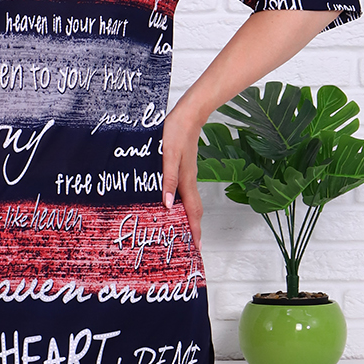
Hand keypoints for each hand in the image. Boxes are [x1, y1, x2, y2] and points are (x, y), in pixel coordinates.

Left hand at [161, 101, 203, 247]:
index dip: (194, 231)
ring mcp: (188, 175)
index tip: (196, 248)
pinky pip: (185, 192)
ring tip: (183, 231)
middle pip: (194, 211)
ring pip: (190, 202)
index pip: (192, 212)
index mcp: (186, 181)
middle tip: (191, 246)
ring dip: (189, 218)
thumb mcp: (168, 156)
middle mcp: (189, 181)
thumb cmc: (176, 132)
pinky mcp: (184, 169)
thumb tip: (167, 205)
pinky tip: (173, 205)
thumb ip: (168, 180)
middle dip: (194, 229)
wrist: (188, 114)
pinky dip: (183, 204)